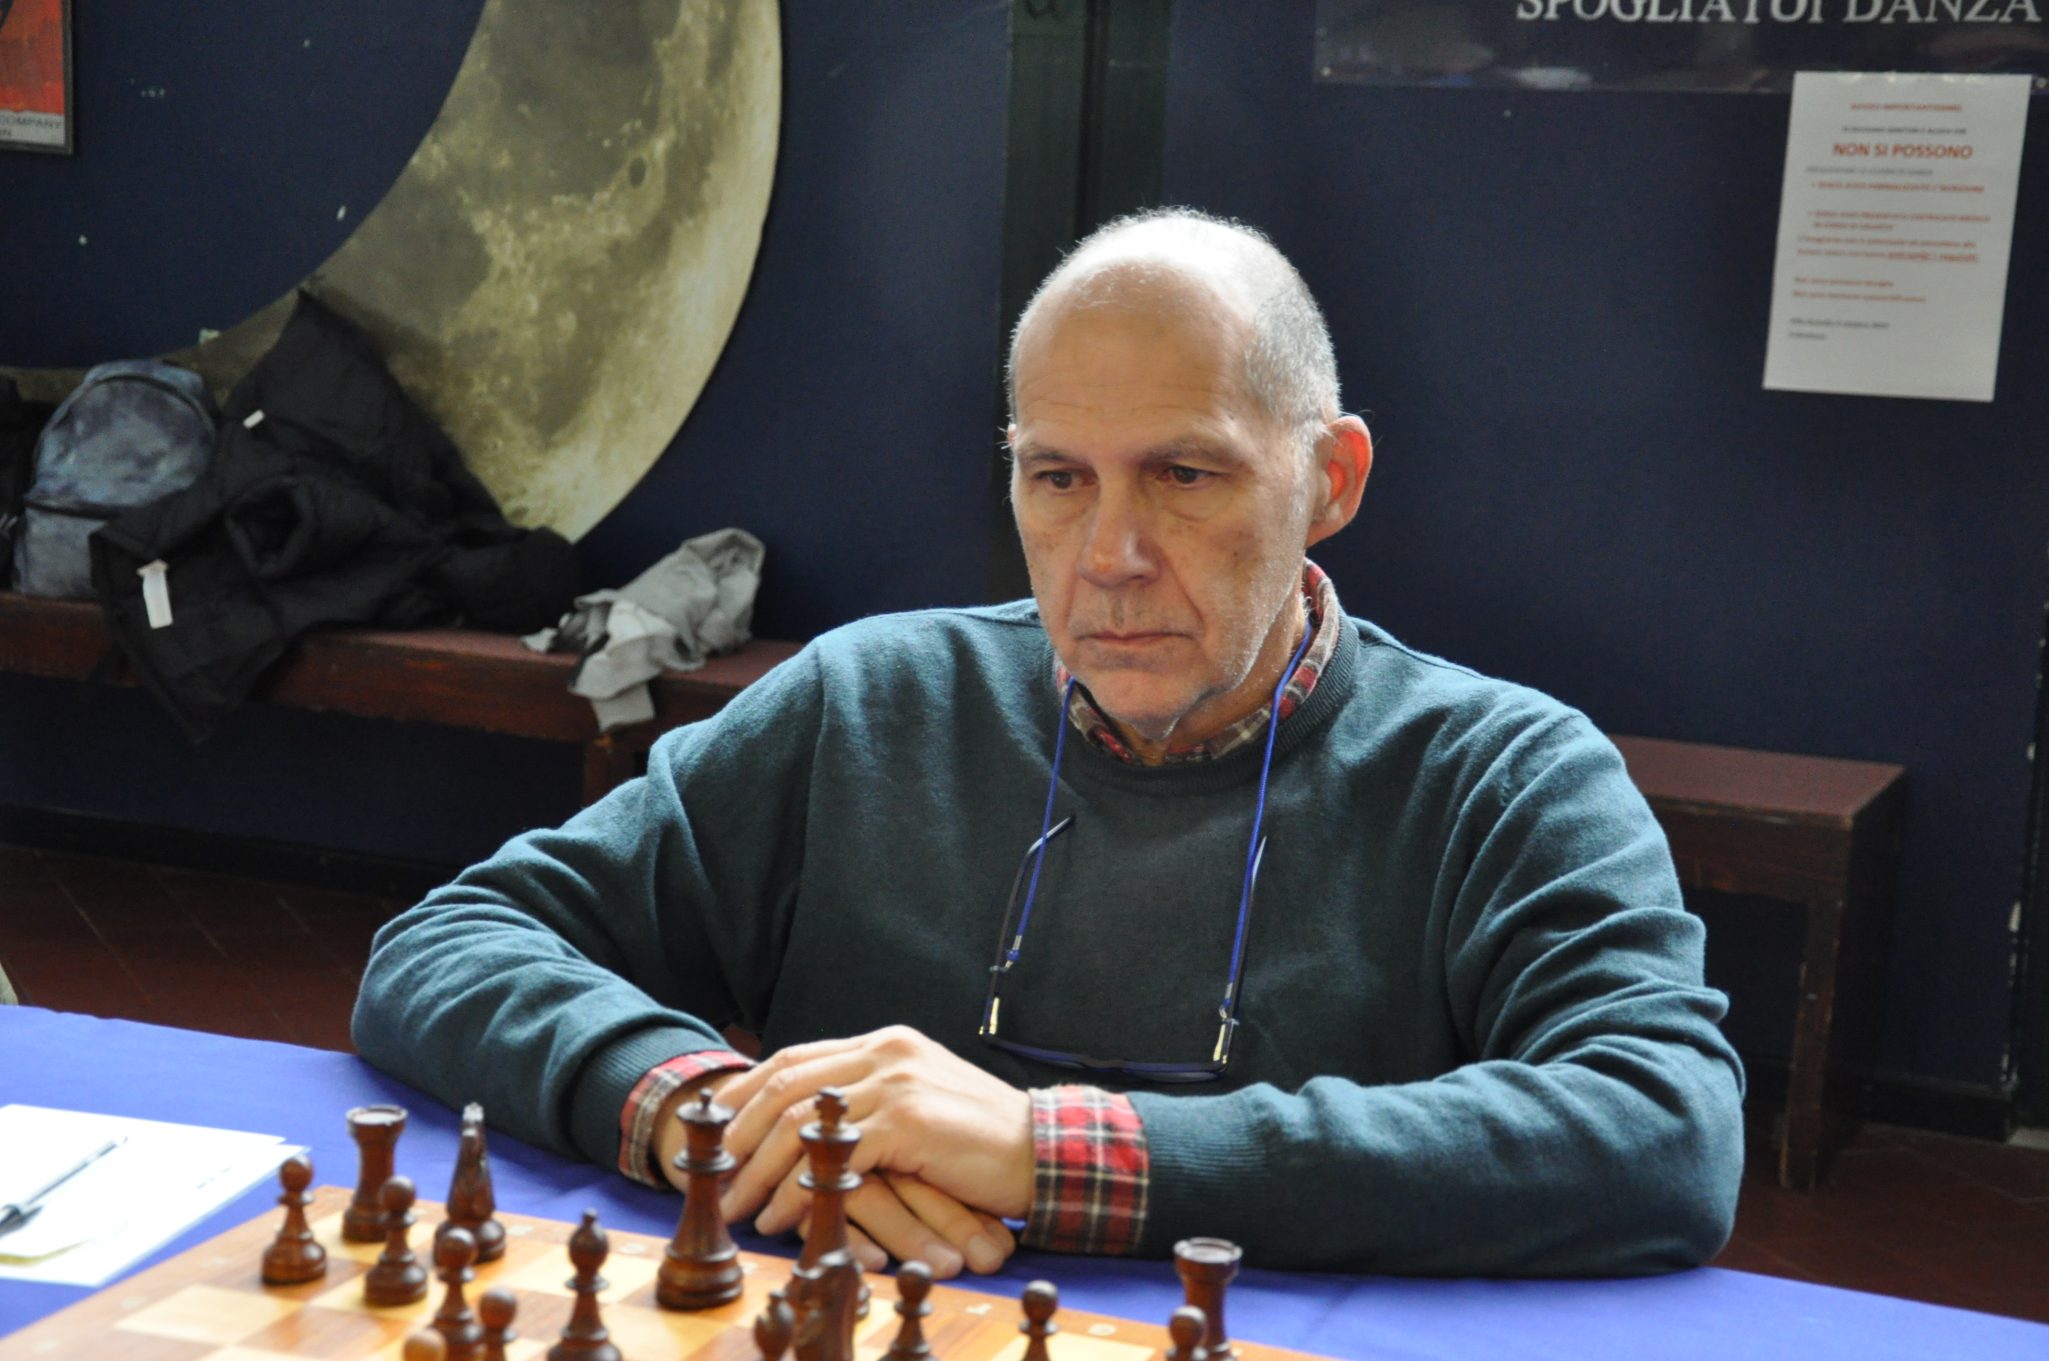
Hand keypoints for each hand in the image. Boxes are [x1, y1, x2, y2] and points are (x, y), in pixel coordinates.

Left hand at [647, 1054, 1017, 1277]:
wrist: (1043, 1150)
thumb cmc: (985, 1140)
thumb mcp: (923, 1104)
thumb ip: (874, 1103)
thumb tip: (819, 1129)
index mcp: (887, 1043)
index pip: (797, 1057)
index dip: (748, 1090)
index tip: (716, 1125)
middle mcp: (886, 1052)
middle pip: (786, 1083)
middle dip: (739, 1130)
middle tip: (711, 1169)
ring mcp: (895, 1082)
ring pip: (801, 1120)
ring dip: (760, 1166)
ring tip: (739, 1203)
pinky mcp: (906, 1121)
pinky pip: (834, 1154)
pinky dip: (800, 1187)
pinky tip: (784, 1215)